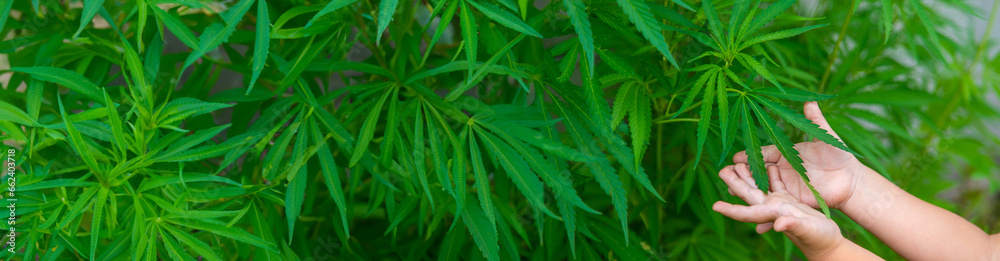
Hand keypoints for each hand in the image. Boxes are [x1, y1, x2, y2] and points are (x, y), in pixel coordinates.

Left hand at [713, 163, 844, 258]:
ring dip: (750, 175)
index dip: (730, 210)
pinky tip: (768, 163)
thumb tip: (776, 225)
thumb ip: (793, 226)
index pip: (746, 213)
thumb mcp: (808, 231)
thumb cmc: (819, 240)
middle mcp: (773, 209)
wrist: (829, 243)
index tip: (714, 205)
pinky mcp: (791, 201)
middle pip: (749, 195)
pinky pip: (777, 184)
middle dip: (735, 183)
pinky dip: (772, 173)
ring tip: (739, 161)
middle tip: (722, 169)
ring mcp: (781, 204)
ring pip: (761, 187)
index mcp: (773, 215)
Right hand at [733, 101, 865, 208]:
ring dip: (747, 192)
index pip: (764, 153)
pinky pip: (776, 206)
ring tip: (731, 195)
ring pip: (762, 189)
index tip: (737, 157)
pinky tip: (756, 222)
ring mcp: (785, 186)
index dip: (751, 155)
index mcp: (786, 153)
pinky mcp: (792, 201)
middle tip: (725, 176)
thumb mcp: (827, 138)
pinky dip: (766, 214)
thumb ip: (816, 121)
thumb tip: (810, 100)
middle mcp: (781, 169)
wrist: (851, 181)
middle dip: (742, 174)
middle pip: (757, 171)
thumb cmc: (840, 156)